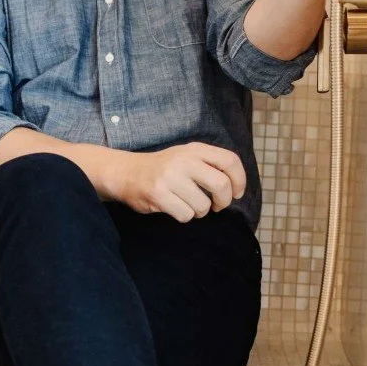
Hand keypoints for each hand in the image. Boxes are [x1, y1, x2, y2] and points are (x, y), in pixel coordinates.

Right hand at [107, 143, 246, 222]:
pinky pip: (186, 214)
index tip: (237, 193)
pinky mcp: (159, 194)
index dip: (240, 180)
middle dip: (224, 201)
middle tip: (218, 205)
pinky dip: (184, 216)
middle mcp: (184, 160)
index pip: (230, 161)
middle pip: (221, 185)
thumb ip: (209, 164)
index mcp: (194, 149)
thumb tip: (235, 187)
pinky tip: (174, 207)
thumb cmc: (163, 169)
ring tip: (188, 204)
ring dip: (199, 211)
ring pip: (203, 206)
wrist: (126, 172)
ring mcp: (170, 177)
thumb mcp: (186, 156)